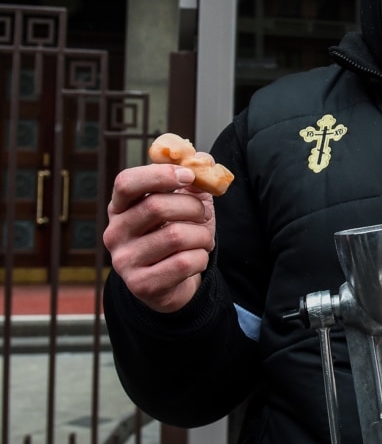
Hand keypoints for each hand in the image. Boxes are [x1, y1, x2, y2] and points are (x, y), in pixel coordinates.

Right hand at [103, 162, 216, 312]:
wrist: (174, 283)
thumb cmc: (178, 235)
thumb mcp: (185, 205)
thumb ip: (192, 181)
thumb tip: (204, 159)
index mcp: (120, 208)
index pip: (126, 182)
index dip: (160, 174)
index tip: (188, 176)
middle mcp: (114, 233)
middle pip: (156, 206)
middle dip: (192, 207)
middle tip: (202, 215)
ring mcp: (124, 261)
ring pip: (176, 236)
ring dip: (202, 236)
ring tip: (202, 241)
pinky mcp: (141, 284)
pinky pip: (184, 263)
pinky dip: (201, 258)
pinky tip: (195, 260)